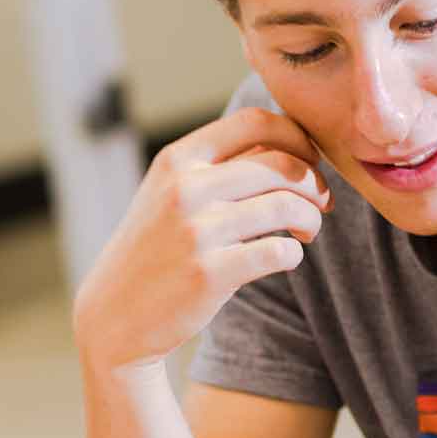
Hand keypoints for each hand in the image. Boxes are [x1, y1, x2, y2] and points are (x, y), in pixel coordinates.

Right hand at [72, 107, 330, 376]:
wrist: (115, 316)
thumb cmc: (156, 248)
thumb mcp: (170, 193)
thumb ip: (220, 165)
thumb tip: (288, 140)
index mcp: (178, 160)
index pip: (254, 122)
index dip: (296, 135)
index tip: (310, 158)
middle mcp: (186, 189)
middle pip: (281, 164)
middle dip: (314, 182)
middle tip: (321, 201)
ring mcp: (197, 232)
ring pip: (287, 206)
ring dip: (312, 218)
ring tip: (309, 230)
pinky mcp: (211, 274)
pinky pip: (281, 251)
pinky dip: (294, 253)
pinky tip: (286, 257)